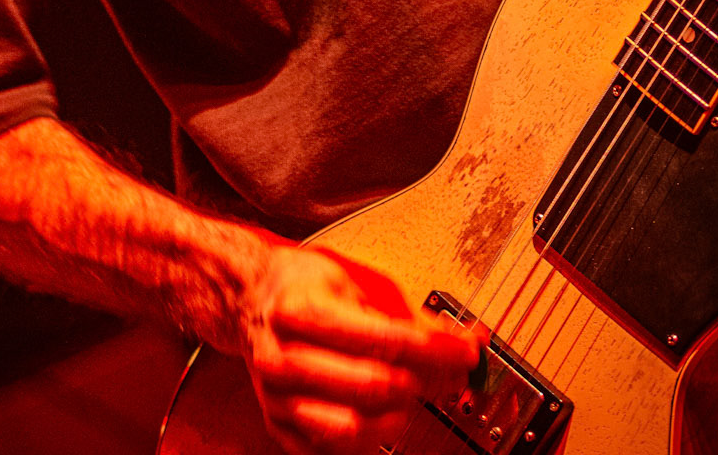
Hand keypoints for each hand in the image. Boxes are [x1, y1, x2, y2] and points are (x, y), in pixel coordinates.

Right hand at [240, 243, 478, 453]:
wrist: (251, 302)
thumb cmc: (302, 287)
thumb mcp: (351, 280)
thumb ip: (403, 313)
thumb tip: (458, 337)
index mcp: (300, 310)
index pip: (384, 338)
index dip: (434, 350)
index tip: (465, 354)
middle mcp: (283, 356)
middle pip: (372, 385)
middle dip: (423, 383)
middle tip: (449, 376)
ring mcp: (279, 397)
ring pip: (353, 427)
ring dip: (397, 415)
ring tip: (412, 395)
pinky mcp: (279, 425)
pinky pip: (333, 449)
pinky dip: (369, 438)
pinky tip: (383, 415)